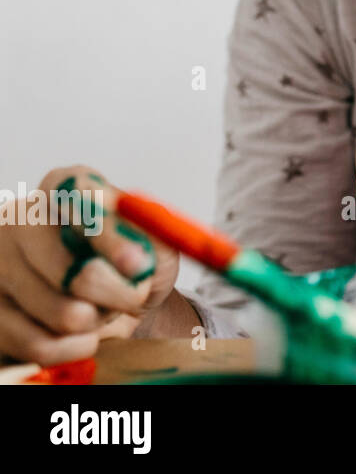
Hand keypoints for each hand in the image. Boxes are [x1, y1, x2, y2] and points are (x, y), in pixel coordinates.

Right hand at [0, 167, 178, 364]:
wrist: (116, 302)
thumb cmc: (136, 264)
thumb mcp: (156, 240)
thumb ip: (151, 237)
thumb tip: (137, 258)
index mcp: (64, 187)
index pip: (78, 200)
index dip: (108, 236)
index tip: (138, 266)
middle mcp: (21, 219)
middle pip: (70, 270)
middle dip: (115, 294)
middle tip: (132, 295)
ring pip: (60, 313)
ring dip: (97, 321)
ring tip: (103, 308)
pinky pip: (40, 344)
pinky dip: (75, 347)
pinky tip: (85, 335)